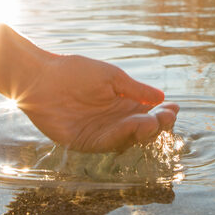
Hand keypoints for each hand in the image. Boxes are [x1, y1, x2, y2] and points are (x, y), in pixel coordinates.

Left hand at [17, 54, 178, 152]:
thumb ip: (135, 90)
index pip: (149, 115)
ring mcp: (100, 134)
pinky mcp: (84, 143)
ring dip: (142, 132)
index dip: (163, 114)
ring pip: (128, 140)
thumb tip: (162, 97)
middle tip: (166, 117)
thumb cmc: (74, 71)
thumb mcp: (111, 77)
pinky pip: (107, 143)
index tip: (174, 107)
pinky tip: (134, 125)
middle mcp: (114, 123)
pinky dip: (122, 136)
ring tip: (153, 121)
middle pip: (142, 131)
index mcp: (122, 106)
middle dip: (157, 125)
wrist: (41, 77)